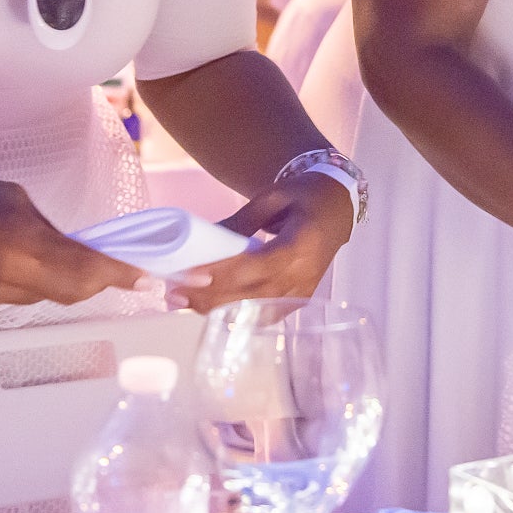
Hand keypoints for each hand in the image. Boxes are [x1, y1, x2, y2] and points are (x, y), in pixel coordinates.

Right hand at [0, 165, 142, 313]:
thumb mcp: (20, 203)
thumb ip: (52, 233)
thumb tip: (80, 253)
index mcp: (21, 245)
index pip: (84, 268)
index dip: (118, 276)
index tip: (145, 278)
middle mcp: (7, 279)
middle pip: (71, 294)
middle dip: (97, 282)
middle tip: (117, 270)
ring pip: (44, 298)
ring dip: (59, 281)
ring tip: (44, 253)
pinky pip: (16, 299)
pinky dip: (27, 283)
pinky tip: (6, 261)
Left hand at [171, 171, 354, 314]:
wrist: (337, 209)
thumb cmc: (304, 196)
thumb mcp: (272, 197)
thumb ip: (240, 220)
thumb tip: (202, 238)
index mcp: (303, 244)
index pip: (260, 265)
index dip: (225, 274)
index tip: (192, 275)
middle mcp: (305, 275)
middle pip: (254, 295)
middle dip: (211, 298)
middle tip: (174, 294)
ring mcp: (303, 293)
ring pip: (255, 310)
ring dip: (217, 309)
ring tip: (184, 302)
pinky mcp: (298, 302)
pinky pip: (264, 315)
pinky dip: (236, 315)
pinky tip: (209, 310)